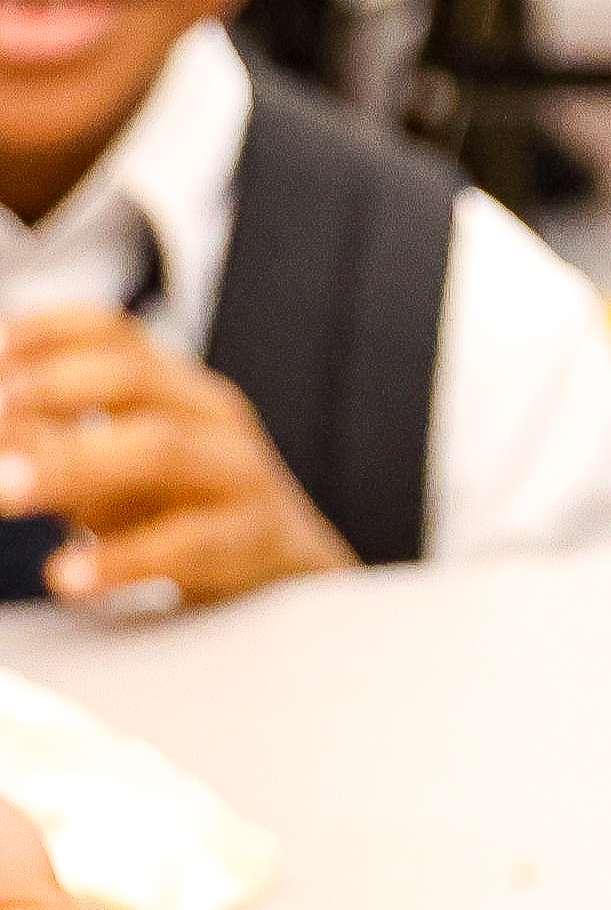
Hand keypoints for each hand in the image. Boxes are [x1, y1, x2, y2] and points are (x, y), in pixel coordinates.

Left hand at [0, 308, 355, 612]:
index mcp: (174, 386)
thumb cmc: (181, 508)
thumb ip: (51, 444)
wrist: (283, 565)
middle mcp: (210, 415)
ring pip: (161, 449)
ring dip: (71, 466)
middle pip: (131, 379)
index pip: (112, 334)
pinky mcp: (254, 536)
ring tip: (4, 490)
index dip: (46, 335)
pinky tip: (67, 576)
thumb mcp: (111, 468)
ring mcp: (238, 470)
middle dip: (48, 394)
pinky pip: (189, 543)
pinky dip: (122, 560)